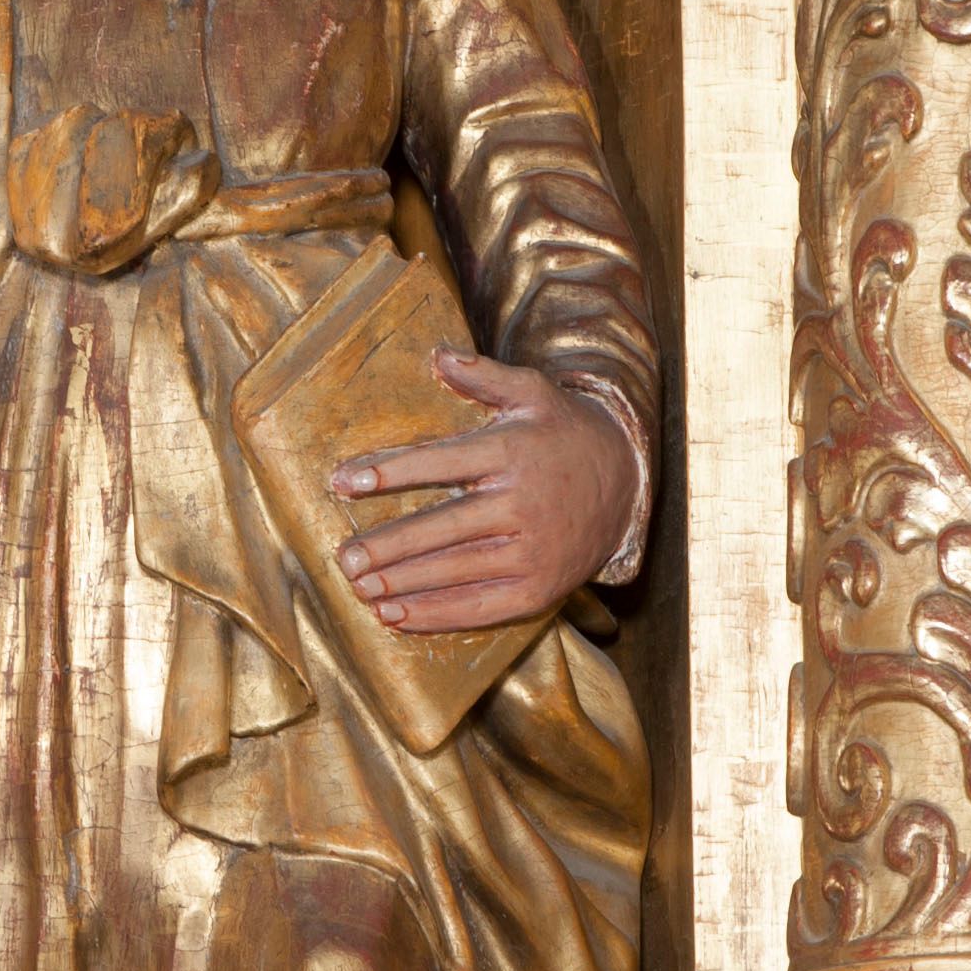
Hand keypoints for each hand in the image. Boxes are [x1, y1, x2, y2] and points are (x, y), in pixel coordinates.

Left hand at [331, 349, 635, 631]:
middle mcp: (521, 505)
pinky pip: (479, 607)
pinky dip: (435, 615)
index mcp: (512, 453)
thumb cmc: (565, 435)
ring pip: (456, 571)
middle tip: (345, 557)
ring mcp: (532, 552)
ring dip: (403, 582)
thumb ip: (485, 376)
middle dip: (388, 545)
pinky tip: (395, 615)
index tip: (342, 481)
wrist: (628, 484)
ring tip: (360, 587)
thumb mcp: (535, 393)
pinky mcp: (539, 589)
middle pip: (442, 528)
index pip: (440, 463)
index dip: (389, 472)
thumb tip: (439, 355)